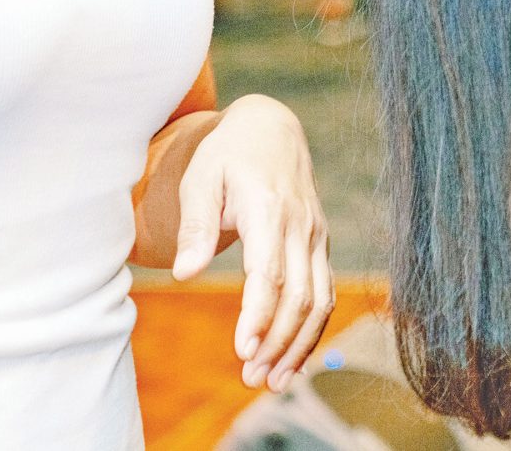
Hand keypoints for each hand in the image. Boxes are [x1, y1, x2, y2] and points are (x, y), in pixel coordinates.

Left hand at [171, 94, 333, 392]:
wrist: (272, 128)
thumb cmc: (228, 155)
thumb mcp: (200, 179)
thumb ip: (195, 227)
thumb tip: (185, 274)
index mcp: (270, 209)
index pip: (270, 272)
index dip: (259, 315)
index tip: (243, 350)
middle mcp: (301, 225)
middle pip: (300, 294)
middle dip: (279, 341)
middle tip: (251, 376)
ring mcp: (315, 236)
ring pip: (320, 298)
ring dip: (300, 343)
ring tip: (273, 380)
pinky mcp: (318, 244)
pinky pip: (325, 292)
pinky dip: (314, 329)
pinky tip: (294, 358)